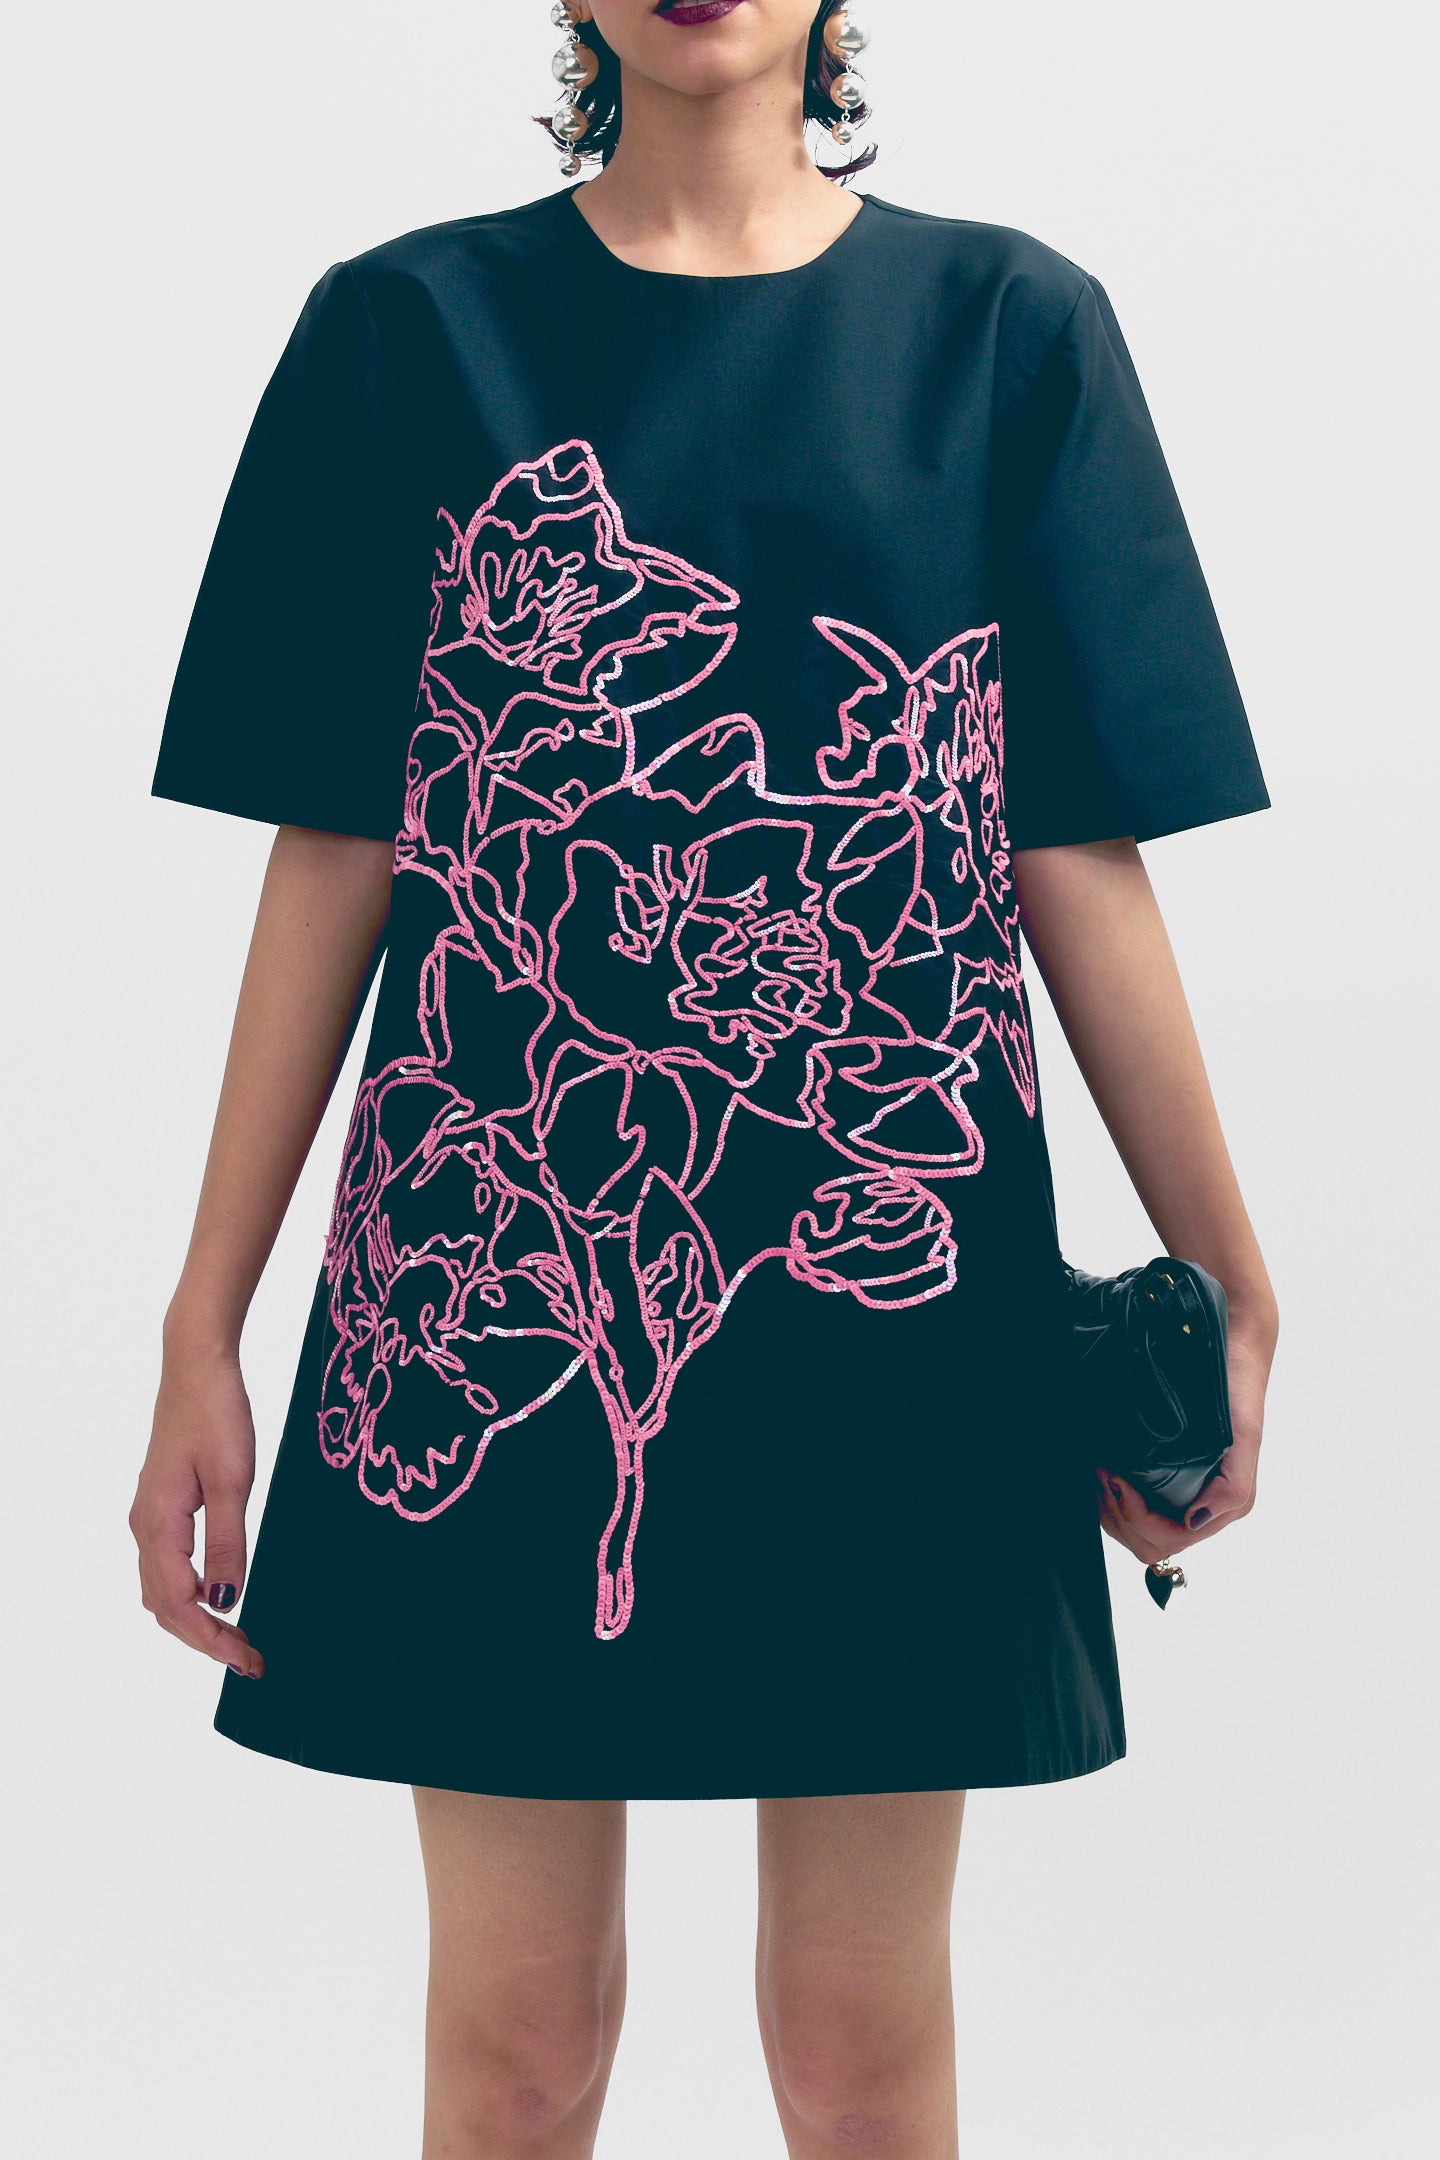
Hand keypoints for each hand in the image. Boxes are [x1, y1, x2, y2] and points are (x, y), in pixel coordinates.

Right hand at [129, 1337, 263, 1678]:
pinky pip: (168, 1567)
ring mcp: (150, 1517)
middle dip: (204, 1640)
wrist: (197, 1366)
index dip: (210, 1640)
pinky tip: (218, 1597)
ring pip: (163, 1590)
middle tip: (250, 1660)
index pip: (178, 1605)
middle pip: (165, 1607)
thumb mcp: (233, 1480)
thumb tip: (225, 1600)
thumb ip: (228, 1542)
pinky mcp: (163, 1507)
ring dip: (196, 1620)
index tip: (246, 1661)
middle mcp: (145, 1527)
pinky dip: (190, 1594)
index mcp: (158, 1525)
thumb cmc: (216, 1415)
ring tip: (238, 1638)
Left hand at [1096, 1310, 1272, 1569]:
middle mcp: (1203, 1506)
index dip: (1136, 1517)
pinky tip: (1105, 1470)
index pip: (1166, 1540)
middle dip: (1118, 1514)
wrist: (1230, 1348)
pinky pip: (1134, 1507)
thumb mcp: (1243, 1437)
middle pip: (1146, 1543)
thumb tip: (1194, 1521)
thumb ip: (1231, 1489)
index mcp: (1223, 1504)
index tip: (1117, 1478)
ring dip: (1111, 1507)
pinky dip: (1112, 1496)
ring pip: (1135, 1530)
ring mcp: (1183, 1492)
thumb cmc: (1238, 1391)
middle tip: (1103, 1474)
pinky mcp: (1168, 1476)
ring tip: (1100, 1470)